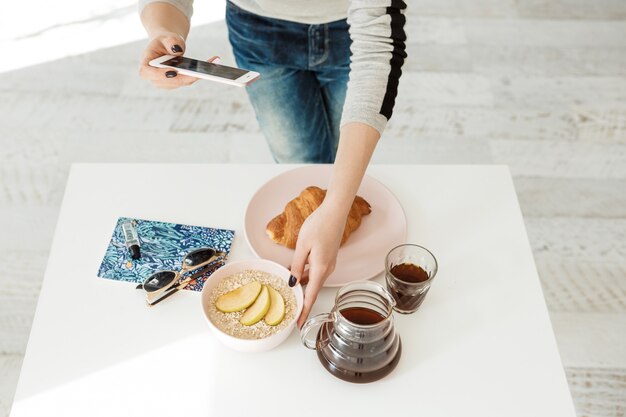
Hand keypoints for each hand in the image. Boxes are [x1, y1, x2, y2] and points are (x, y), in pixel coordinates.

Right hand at [138, 32, 218, 88]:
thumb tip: (177, 51)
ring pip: (182, 82)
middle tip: (201, 71)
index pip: (148, 73)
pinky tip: (212, 64)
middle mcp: (154, 78)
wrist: (167, 46)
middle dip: (186, 76)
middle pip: (169, 81)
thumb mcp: (167, 37)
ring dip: (196, 75)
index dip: (159, 75)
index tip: (173, 72)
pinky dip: (199, 73)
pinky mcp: (177, 84)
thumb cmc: (164, 41)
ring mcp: (165, 83)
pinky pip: (188, 80)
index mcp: (145, 65)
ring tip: (212, 63)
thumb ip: (171, 41)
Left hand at [290, 202, 346, 327]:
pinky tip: (295, 272)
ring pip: (314, 280)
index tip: (299, 325)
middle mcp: (327, 268)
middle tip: (291, 311)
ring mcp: (329, 263)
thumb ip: (296, 265)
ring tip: (289, 292)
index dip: (304, 311)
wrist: (335, 211)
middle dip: (302, 301)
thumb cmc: (318, 225)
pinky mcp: (328, 257)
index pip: (311, 295)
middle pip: (313, 290)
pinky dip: (306, 275)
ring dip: (303, 286)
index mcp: (320, 268)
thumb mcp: (302, 246)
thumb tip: (292, 282)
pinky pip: (316, 271)